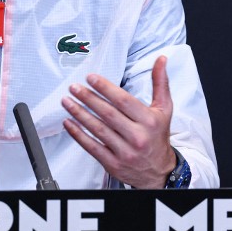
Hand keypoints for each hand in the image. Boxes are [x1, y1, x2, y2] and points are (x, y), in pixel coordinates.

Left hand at [62, 55, 175, 188]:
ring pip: (97, 129)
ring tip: (67, 101)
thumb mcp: (164, 109)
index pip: (123, 101)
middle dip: (88, 98)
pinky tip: (69, 123)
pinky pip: (92, 147)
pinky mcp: (113, 164)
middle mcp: (137, 136)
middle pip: (108, 114)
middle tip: (74, 87)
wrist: (159, 171)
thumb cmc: (158, 136)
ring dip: (79, 114)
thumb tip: (161, 59)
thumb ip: (160, 83)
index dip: (105, 88)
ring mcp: (124, 152)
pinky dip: (78, 134)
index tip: (91, 78)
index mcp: (149, 121)